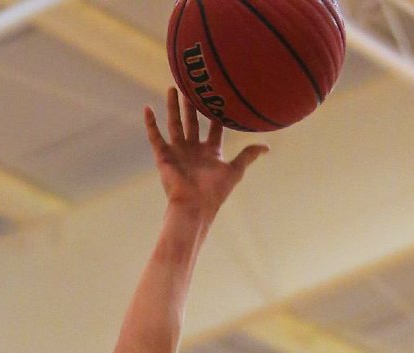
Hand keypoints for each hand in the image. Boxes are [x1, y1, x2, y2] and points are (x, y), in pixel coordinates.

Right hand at [144, 89, 266, 217]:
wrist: (194, 206)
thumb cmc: (215, 192)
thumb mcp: (235, 171)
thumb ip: (247, 156)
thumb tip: (267, 147)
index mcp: (210, 153)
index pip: (213, 128)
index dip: (216, 114)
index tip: (217, 95)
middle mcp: (193, 150)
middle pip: (193, 122)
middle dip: (192, 105)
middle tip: (192, 86)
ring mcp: (178, 152)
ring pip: (174, 124)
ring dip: (173, 107)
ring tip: (173, 88)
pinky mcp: (164, 156)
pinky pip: (155, 137)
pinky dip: (150, 123)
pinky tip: (147, 108)